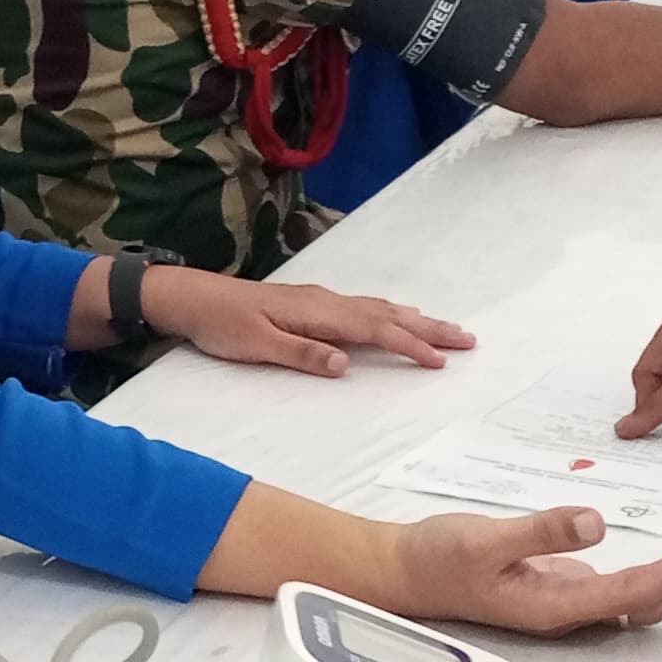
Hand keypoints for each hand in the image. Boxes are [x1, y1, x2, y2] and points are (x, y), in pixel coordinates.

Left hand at [143, 264, 473, 377]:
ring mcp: (320, 301)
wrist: (193, 297)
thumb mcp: (256, 345)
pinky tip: (396, 317)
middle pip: (388, 315)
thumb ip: (301, 354)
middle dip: (430, 328)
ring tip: (447, 329)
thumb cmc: (222, 324)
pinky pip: (364, 308)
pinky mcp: (312, 304)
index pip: (375, 330)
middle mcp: (326, 302)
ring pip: (379, 309)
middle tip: (469, 339)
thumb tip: (345, 364)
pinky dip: (391, 314)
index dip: (410, 345)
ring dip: (415, 320)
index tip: (441, 360)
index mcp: (318, 313)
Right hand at [383, 504, 661, 636]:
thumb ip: (538, 531)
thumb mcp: (482, 538)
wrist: (405, 576)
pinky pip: (624, 590)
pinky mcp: (562, 592)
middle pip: (652, 600)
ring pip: (642, 598)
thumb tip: (595, 521)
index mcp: (559, 606)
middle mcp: (572, 614)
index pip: (639, 591)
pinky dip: (657, 574)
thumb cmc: (438, 558)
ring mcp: (569, 606)